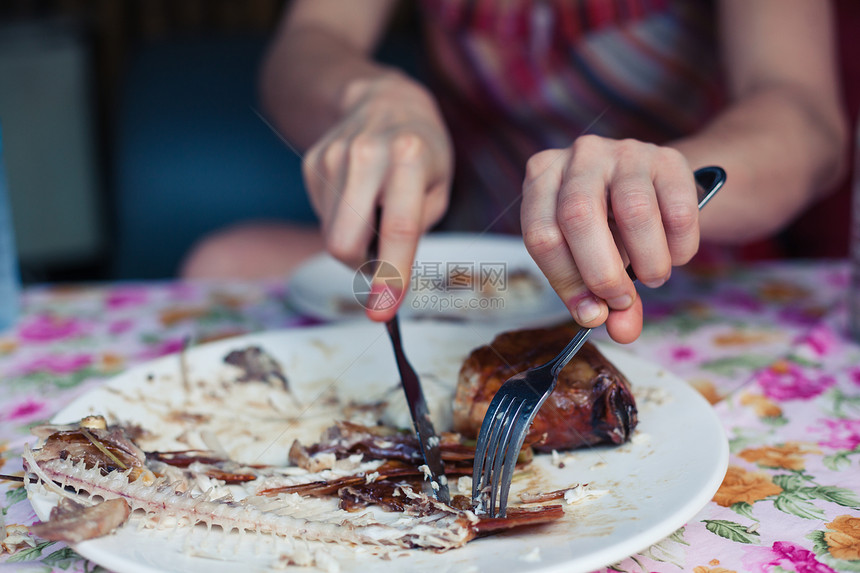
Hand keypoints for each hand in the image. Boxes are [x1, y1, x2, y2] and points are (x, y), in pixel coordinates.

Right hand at [302, 73, 452, 320]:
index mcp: (409, 157)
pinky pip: (323, 216)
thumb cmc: (421, 149)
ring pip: (331, 234)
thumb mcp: (439, 184)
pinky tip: (358, 194)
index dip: (391, 275)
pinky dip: (341, 218)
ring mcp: (332, 157)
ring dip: (354, 239)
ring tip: (375, 210)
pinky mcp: (312, 163)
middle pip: (343, 241)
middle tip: (381, 260)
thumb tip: (384, 272)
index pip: (398, 228)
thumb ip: (417, 226)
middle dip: (359, 266)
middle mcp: (366, 154)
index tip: (384, 311)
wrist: (382, 99)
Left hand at [521, 135, 699, 342]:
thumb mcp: (590, 260)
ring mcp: (624, 152)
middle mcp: (579, 157)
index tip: (591, 312)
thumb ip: (599, 298)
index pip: (541, 235)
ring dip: (648, 261)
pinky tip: (674, 255)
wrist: (653, 187)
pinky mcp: (669, 158)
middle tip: (621, 300)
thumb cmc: (608, 227)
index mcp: (543, 178)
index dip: (566, 282)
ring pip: (634, 212)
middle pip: (579, 217)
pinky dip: (680, 247)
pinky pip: (678, 209)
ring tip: (653, 277)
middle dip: (602, 273)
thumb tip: (621, 331)